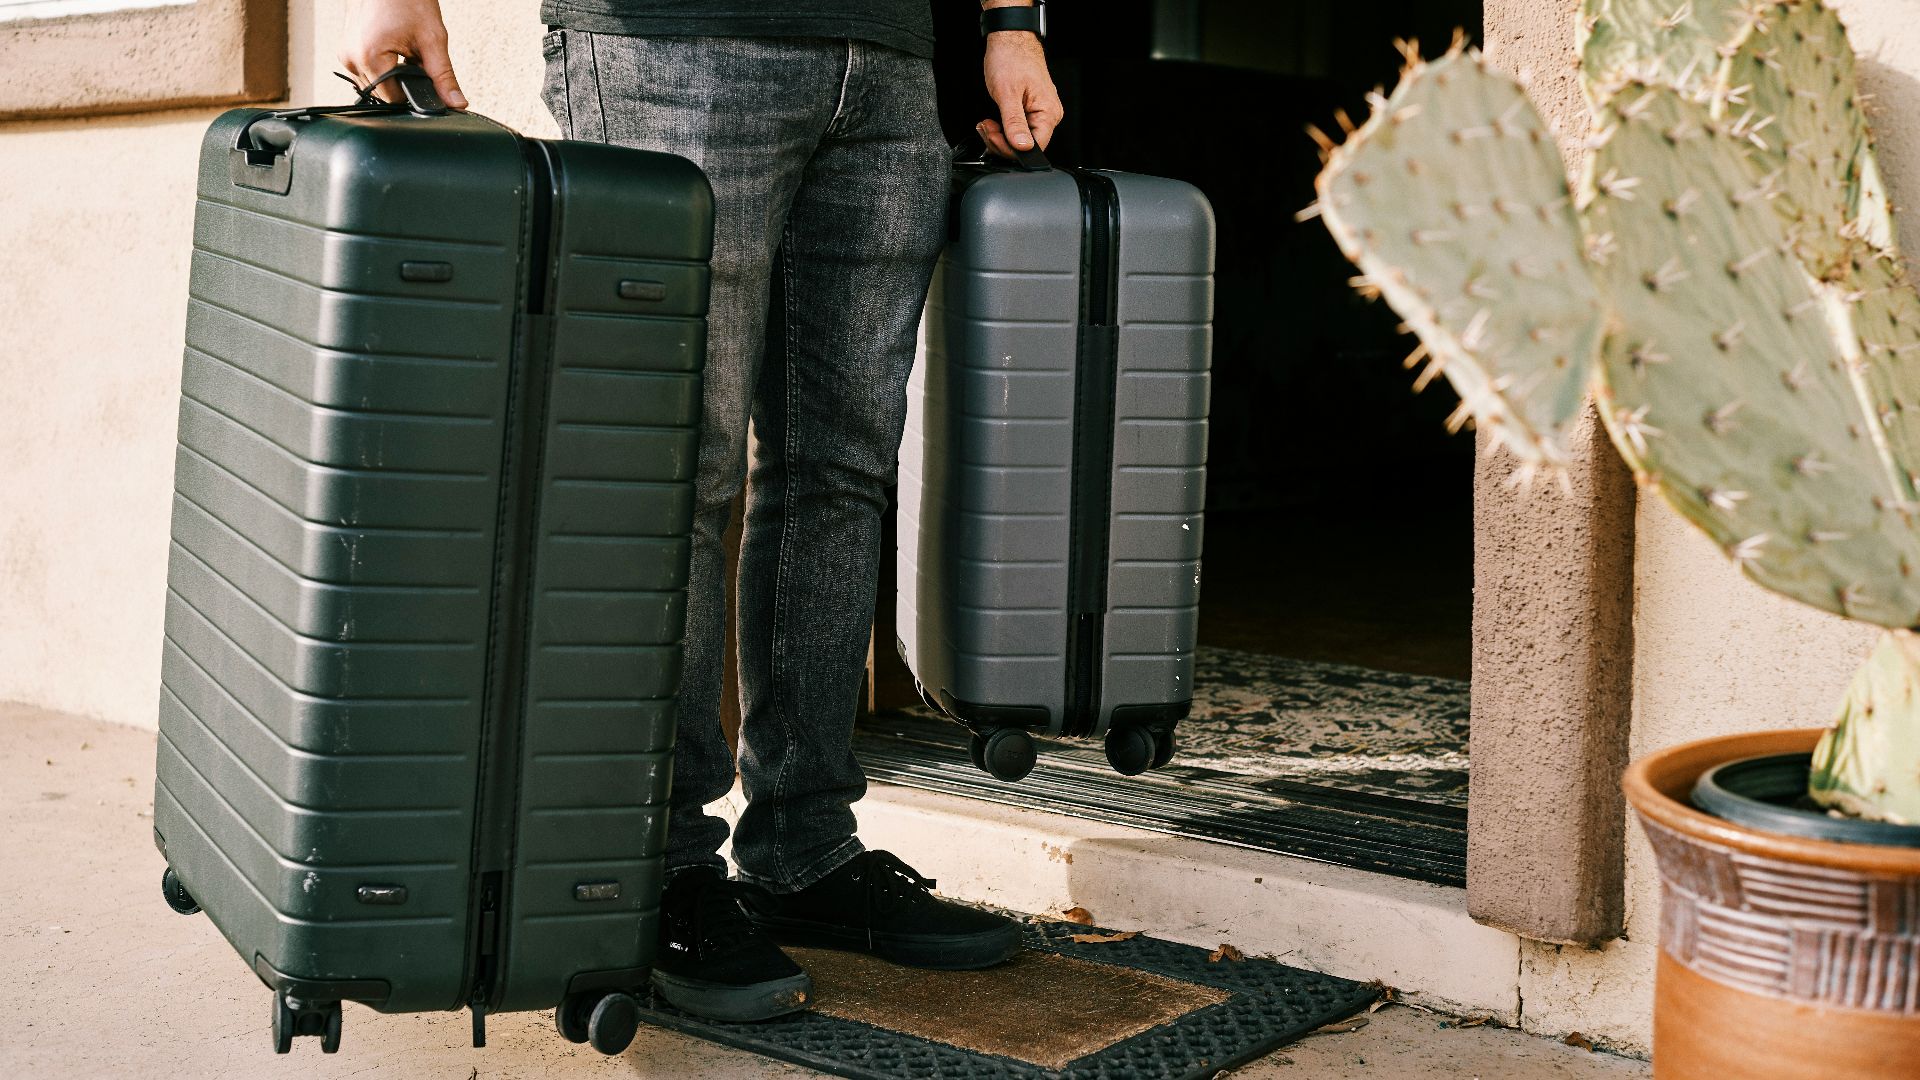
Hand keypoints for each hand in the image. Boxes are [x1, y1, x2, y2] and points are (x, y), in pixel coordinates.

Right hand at [340, 0, 467, 107]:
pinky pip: (367, 72)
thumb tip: (455, 103)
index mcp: (368, 57)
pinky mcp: (346, 50)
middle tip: (417, 60)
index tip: (428, 86)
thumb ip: (443, 76)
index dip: (415, 98)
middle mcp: (350, 58)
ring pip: (375, 85)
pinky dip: (384, 68)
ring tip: (405, 52)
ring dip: (393, 77)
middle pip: (384, 94)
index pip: (394, 100)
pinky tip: (394, 51)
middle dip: (405, 85)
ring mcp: (345, 54)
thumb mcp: (432, 39)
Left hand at [978, 27, 1061, 156]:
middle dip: (1001, 141)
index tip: (993, 136)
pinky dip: (1003, 128)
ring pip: (1020, 138)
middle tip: (986, 128)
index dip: (1011, 148)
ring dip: (999, 135)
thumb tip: (1022, 146)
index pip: (1034, 147)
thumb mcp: (1007, 94)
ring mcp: (1040, 111)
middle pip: (1026, 145)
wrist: (1010, 38)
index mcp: (1048, 113)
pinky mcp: (1031, 108)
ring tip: (987, 123)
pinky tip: (993, 121)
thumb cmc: (1011, 58)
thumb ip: (1014, 123)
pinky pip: (1018, 127)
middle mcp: (1048, 114)